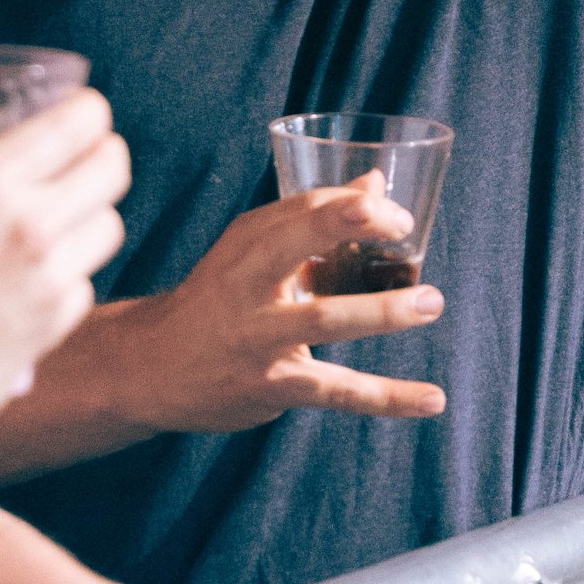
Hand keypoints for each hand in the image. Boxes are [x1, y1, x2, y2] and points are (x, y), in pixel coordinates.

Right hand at [0, 86, 128, 439]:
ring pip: (111, 225)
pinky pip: (88, 284)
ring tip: (60, 218)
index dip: (85, 110)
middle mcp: (32, 226)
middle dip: (99, 156)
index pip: (82, 121)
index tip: (72, 115)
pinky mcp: (54, 326)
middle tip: (75, 161)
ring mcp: (49, 279)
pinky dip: (70, 276)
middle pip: (113, 167)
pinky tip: (36, 277)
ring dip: (90, 215)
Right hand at [140, 185, 448, 431]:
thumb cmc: (217, 298)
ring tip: (431, 302)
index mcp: (246, 243)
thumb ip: (313, 220)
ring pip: (322, 320)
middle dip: (349, 228)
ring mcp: (257, 337)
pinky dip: (387, 397)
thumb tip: (376, 184)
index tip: (397, 216)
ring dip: (380, 311)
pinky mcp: (272, 385)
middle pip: (297, 246)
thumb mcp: (253, 251)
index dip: (353, 207)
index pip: (302, 209)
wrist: (151, 367)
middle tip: (405, 231)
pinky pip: (337, 391)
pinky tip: (432, 399)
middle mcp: (247, 283)